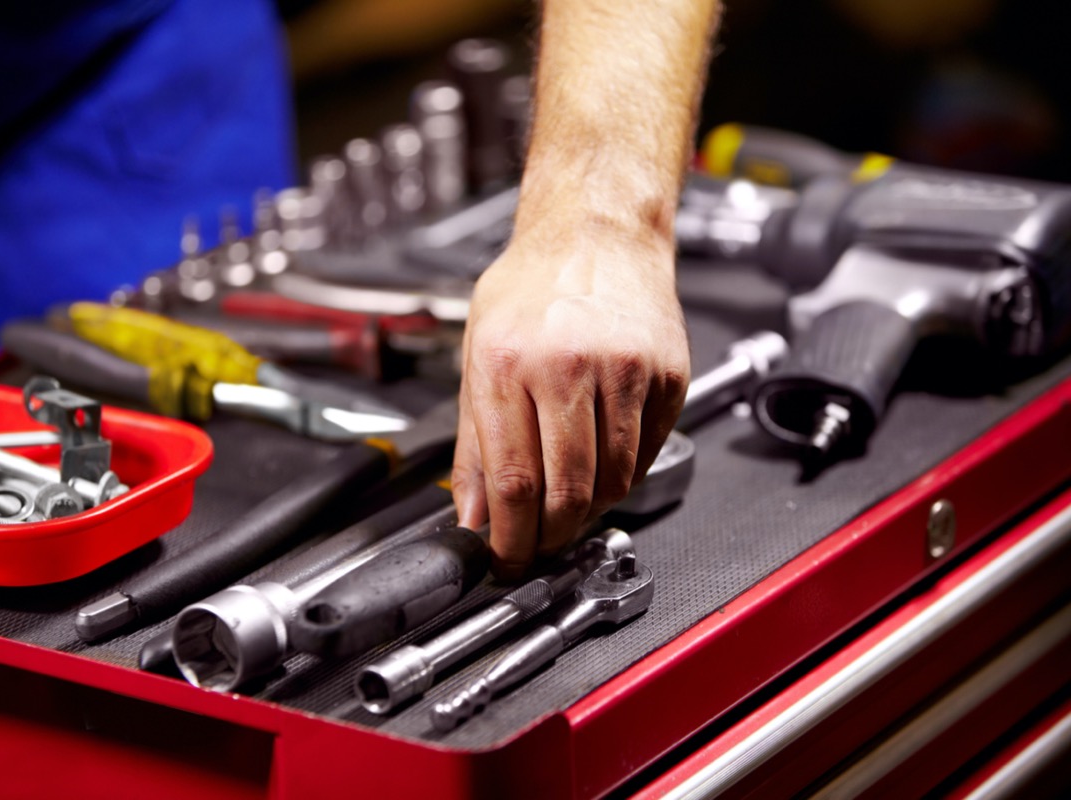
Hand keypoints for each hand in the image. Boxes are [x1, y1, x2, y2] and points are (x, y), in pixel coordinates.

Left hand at [452, 219, 689, 577]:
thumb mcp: (478, 355)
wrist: (597, 231)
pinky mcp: (667, 375)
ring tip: (568, 503)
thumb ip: (474, 444)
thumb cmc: (533, 287)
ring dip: (589, 510)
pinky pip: (647, 453)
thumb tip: (474, 516)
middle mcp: (568, 364)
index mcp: (508, 362)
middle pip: (567, 492)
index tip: (508, 561)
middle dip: (550, 536)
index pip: (514, 482)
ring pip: (613, 482)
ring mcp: (626, 369)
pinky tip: (601, 460)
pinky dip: (623, 474)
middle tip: (538, 544)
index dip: (512, 539)